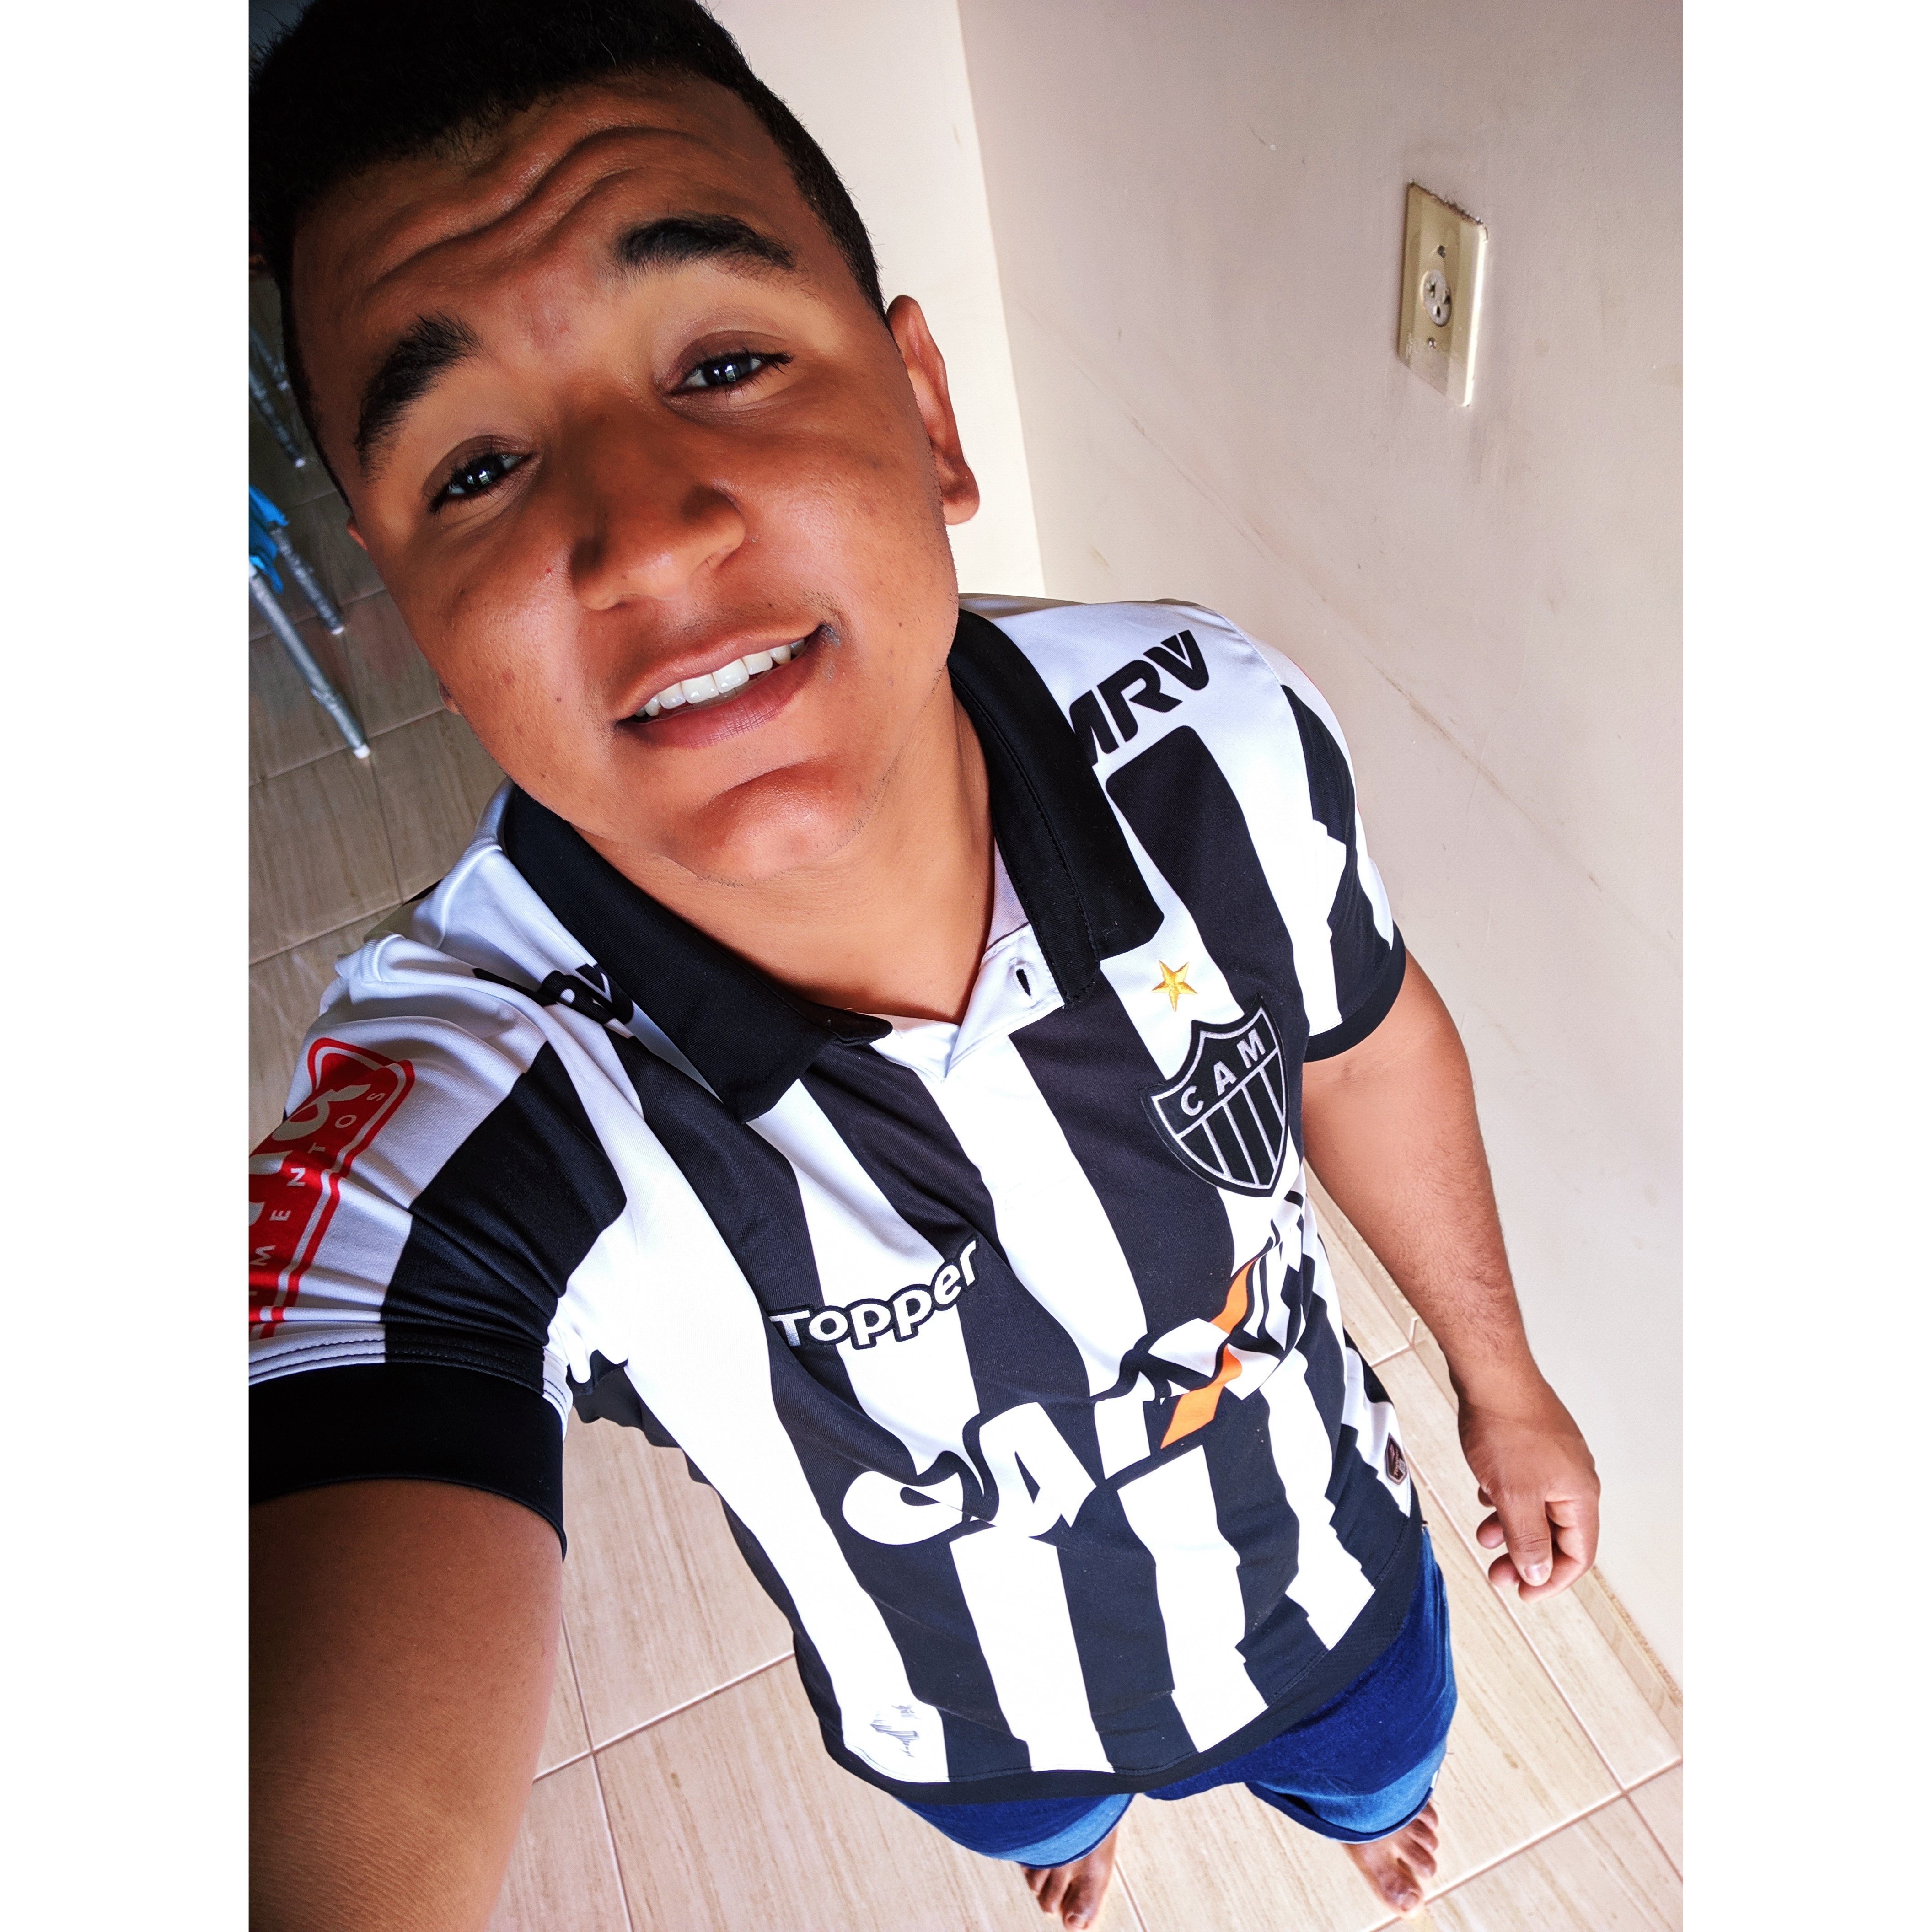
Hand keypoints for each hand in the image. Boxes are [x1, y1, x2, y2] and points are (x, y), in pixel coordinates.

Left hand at [1456, 1371, 1599, 1601]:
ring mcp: (1555, 1458)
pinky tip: (1485, 1494)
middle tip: (1496, 1574)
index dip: (1552, 1580)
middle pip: (1557, 1533)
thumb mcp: (1514, 1497)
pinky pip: (1525, 1484)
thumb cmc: (1506, 1428)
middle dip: (1526, 1558)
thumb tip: (1540, 1575)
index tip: (1523, 1594)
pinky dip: (1506, 1498)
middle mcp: (1574, 1477)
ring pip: (1537, 1508)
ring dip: (1511, 1528)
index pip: (1579, 1554)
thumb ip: (1528, 1541)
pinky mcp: (1534, 1444)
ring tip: (1484, 1536)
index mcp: (1580, 1495)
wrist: (1491, 1375)